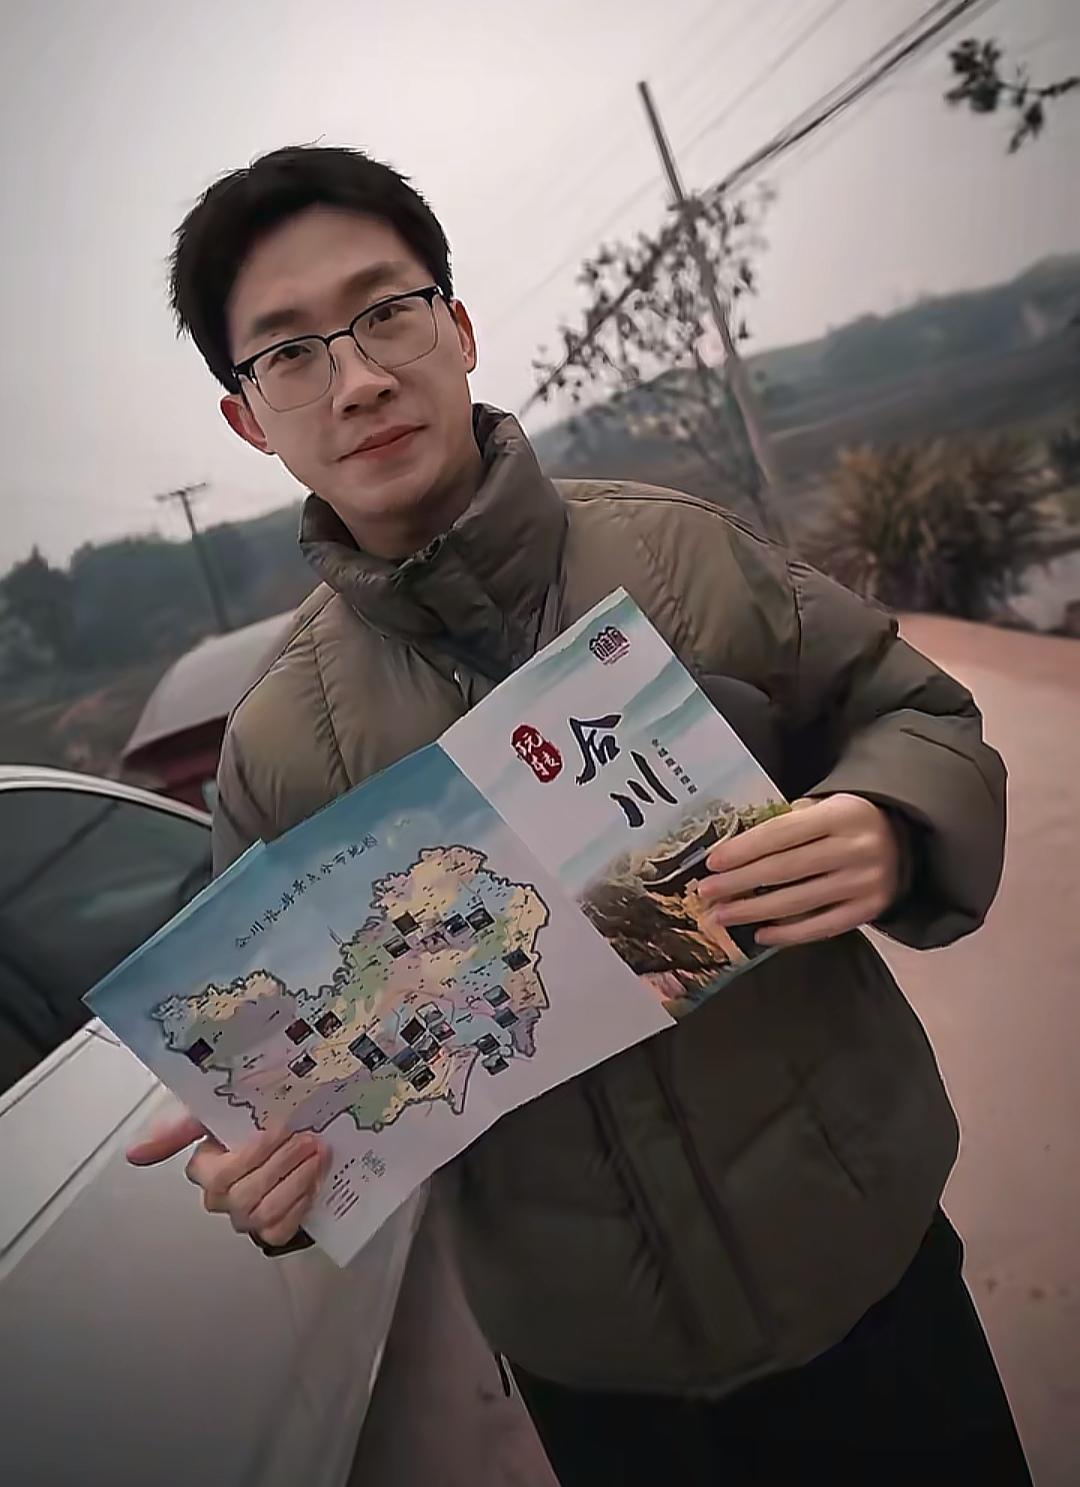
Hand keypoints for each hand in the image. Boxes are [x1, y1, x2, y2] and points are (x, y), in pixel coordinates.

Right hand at [126, 1110, 327, 1247]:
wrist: (288, 1133)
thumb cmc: (247, 1121)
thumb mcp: (211, 1111)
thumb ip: (175, 1127)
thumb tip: (133, 1153)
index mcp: (204, 1170)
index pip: (223, 1173)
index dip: (256, 1152)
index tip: (281, 1126)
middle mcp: (219, 1198)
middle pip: (247, 1194)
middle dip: (282, 1163)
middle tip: (307, 1139)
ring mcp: (244, 1217)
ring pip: (264, 1213)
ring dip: (296, 1182)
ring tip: (316, 1154)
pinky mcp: (270, 1230)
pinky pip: (280, 1230)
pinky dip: (300, 1206)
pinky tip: (314, 1181)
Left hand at [698, 794, 901, 948]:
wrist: (906, 842)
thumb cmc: (850, 822)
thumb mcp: (826, 806)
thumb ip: (789, 822)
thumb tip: (735, 848)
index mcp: (840, 814)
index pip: (781, 834)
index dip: (744, 850)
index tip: (712, 863)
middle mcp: (855, 848)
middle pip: (785, 870)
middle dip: (739, 883)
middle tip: (706, 893)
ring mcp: (865, 882)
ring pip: (799, 901)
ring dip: (754, 911)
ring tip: (722, 915)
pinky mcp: (870, 909)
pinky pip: (822, 926)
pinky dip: (789, 933)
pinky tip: (762, 934)